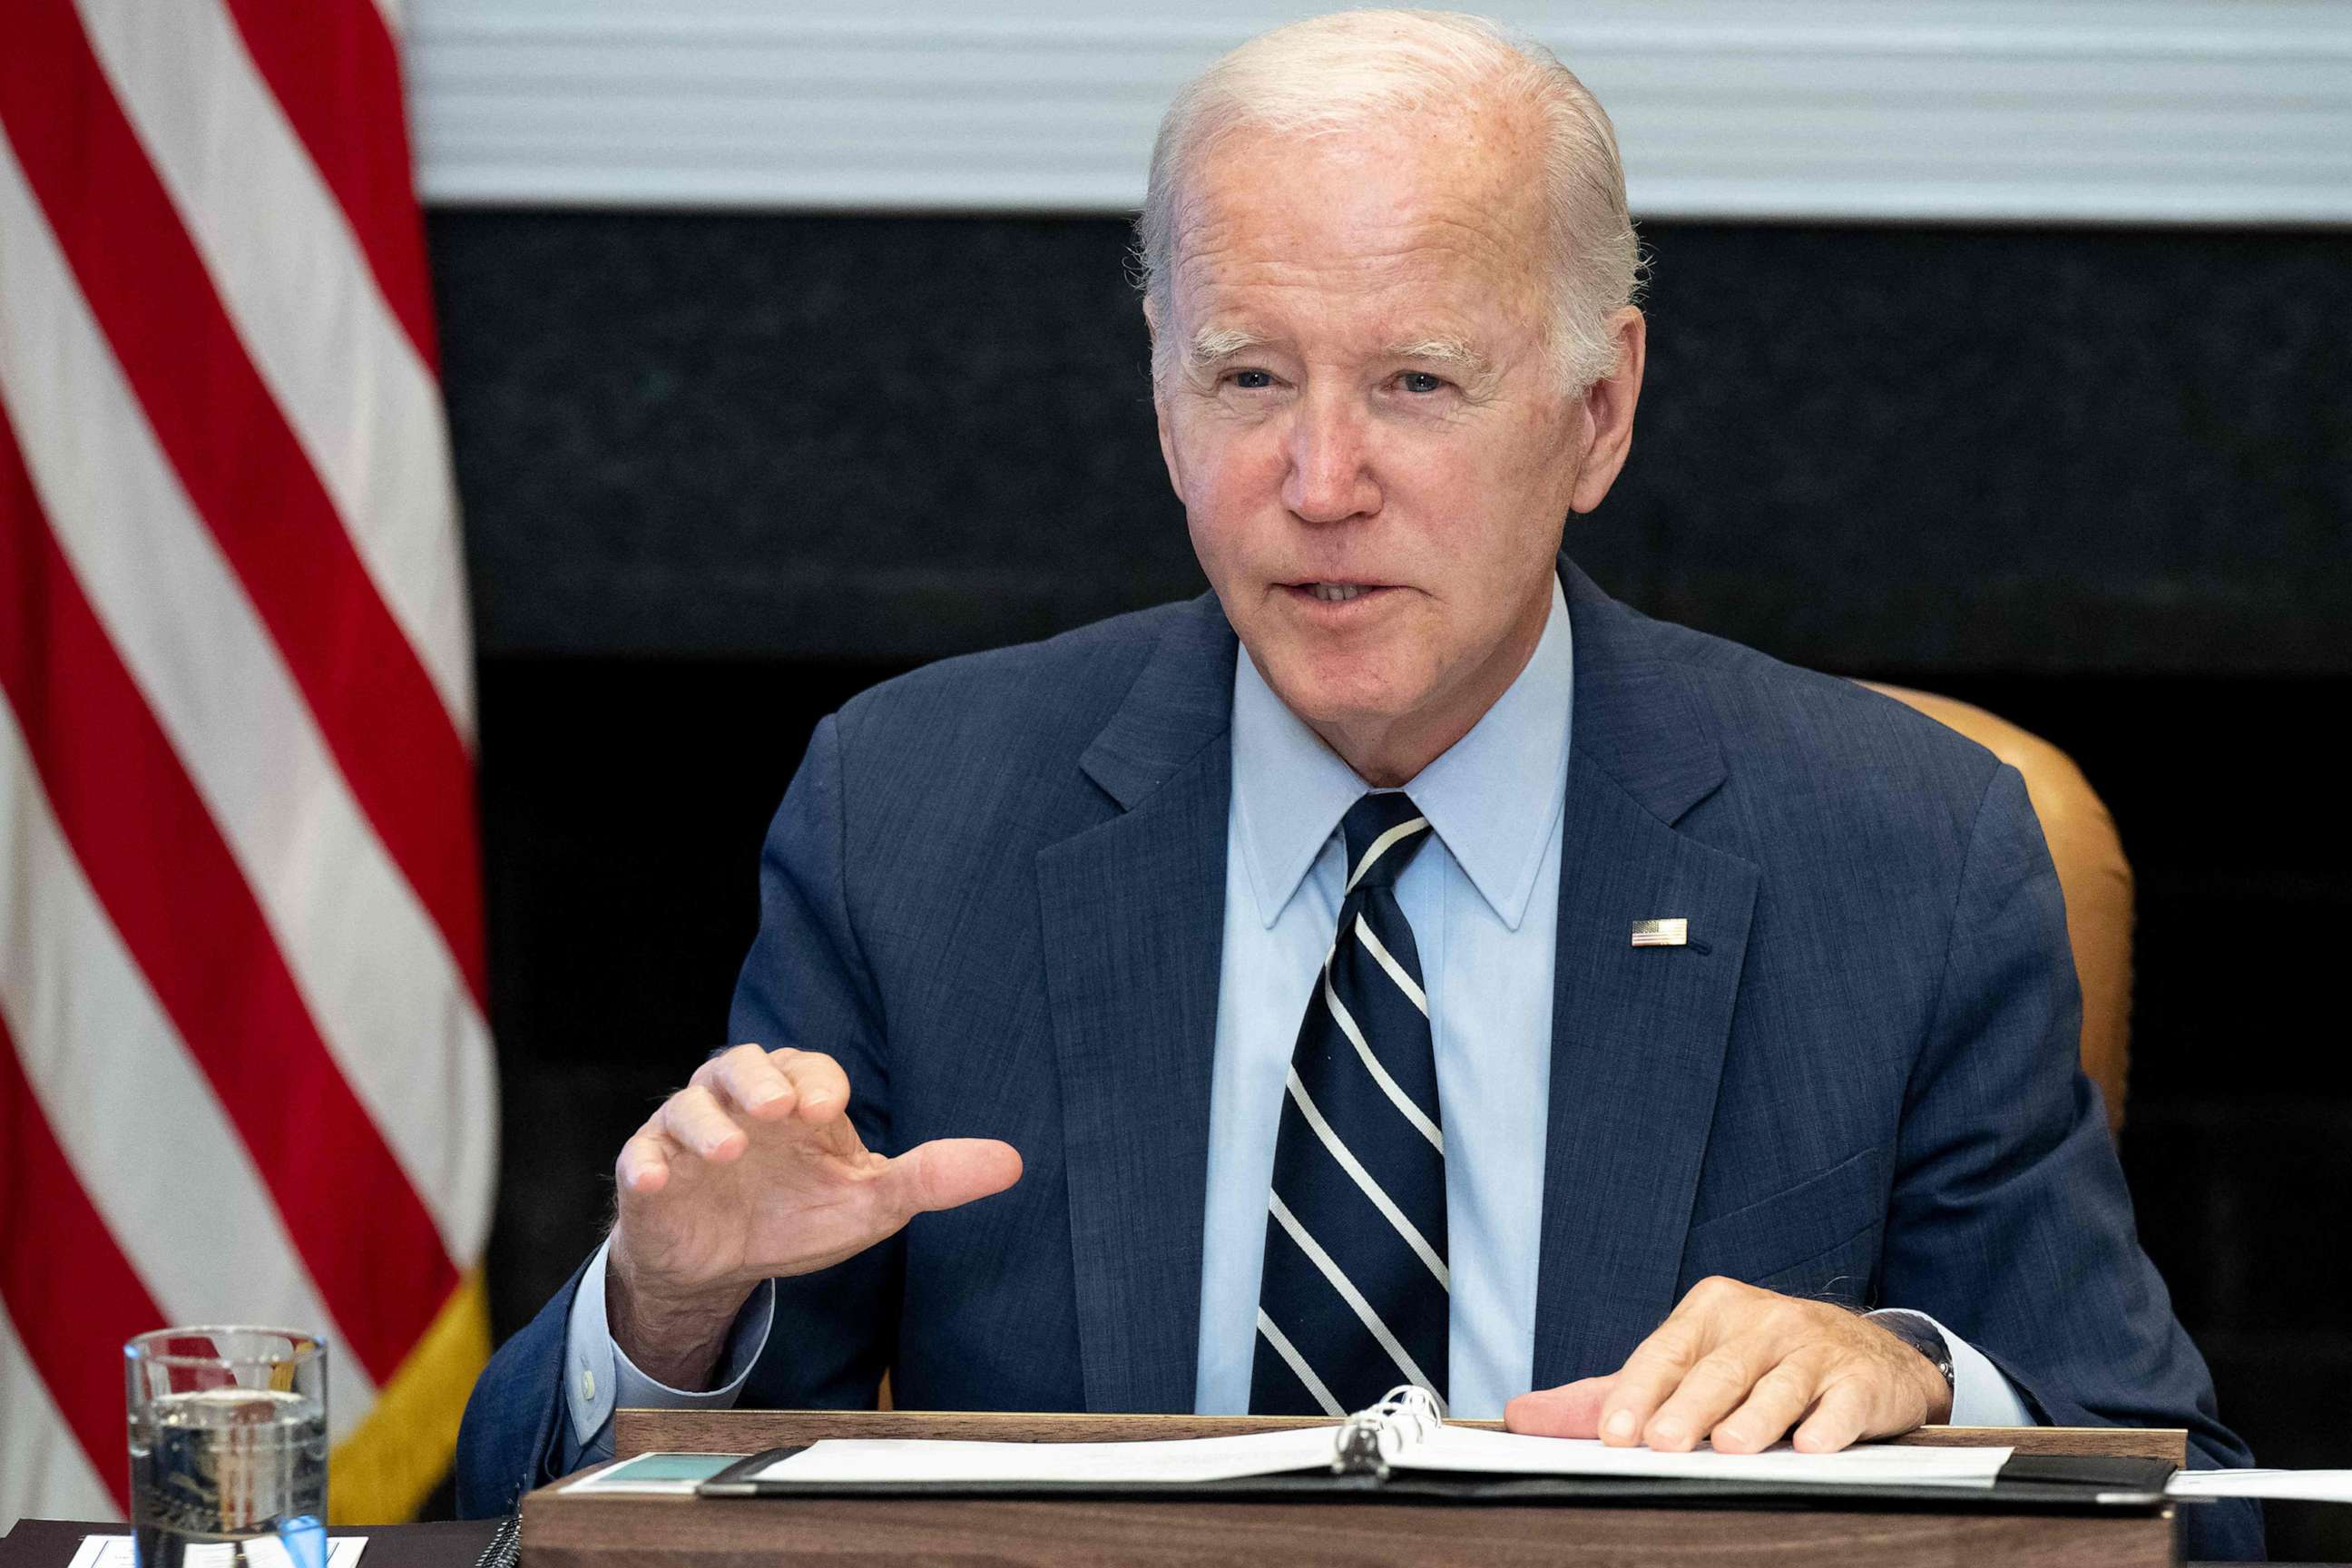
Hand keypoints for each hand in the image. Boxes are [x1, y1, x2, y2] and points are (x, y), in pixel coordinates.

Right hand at [607, 1043, 1021, 1386]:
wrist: (723, 1262)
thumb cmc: (797, 1213)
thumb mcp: (869, 1201)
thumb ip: (930, 1179)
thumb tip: (1014, 1163)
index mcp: (796, 1098)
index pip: (809, 1071)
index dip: (819, 1084)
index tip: (828, 1110)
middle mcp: (738, 1103)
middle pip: (739, 1067)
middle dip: (758, 1083)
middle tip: (779, 1107)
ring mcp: (688, 1136)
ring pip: (687, 1107)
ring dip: (705, 1125)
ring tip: (726, 1153)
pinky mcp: (649, 1175)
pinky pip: (640, 1160)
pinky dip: (647, 1168)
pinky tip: (658, 1182)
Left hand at [1503, 1277, 1951, 1453]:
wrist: (1868, 1357)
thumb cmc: (1759, 1364)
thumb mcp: (1686, 1364)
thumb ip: (1606, 1394)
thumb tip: (1522, 1416)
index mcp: (1710, 1311)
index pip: (1664, 1352)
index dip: (1637, 1393)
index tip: (1613, 1433)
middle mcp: (1762, 1322)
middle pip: (1717, 1370)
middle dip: (1687, 1407)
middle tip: (1662, 1443)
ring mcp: (1814, 1348)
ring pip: (1779, 1385)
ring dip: (1755, 1417)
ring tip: (1730, 1446)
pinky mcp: (1860, 1381)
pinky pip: (1842, 1403)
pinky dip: (1828, 1424)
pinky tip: (1813, 1445)